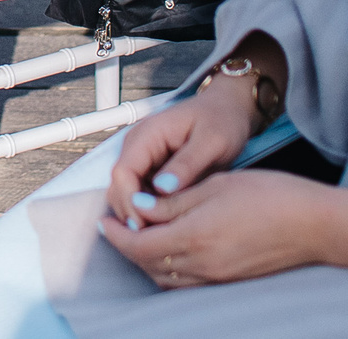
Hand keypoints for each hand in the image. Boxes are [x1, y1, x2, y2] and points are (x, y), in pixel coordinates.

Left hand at [96, 169, 333, 287]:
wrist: (315, 225)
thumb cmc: (269, 195)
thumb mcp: (215, 186)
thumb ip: (174, 201)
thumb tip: (138, 207)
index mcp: (195, 237)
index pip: (139, 245)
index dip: (117, 234)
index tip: (105, 219)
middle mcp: (202, 265)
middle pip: (147, 264)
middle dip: (126, 246)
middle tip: (116, 225)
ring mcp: (217, 278)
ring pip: (165, 278)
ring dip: (145, 259)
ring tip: (139, 234)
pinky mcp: (230, 281)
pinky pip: (186, 283)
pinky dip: (167, 269)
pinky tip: (169, 249)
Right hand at [104, 82, 262, 222]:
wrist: (228, 108)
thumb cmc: (222, 120)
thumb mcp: (212, 141)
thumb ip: (187, 164)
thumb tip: (163, 188)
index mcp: (148, 135)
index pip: (122, 173)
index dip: (130, 202)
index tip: (148, 225)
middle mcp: (138, 146)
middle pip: (119, 187)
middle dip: (132, 213)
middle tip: (157, 239)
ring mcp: (143, 157)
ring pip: (127, 193)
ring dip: (140, 214)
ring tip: (164, 236)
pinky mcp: (152, 169)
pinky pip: (142, 194)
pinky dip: (150, 210)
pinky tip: (169, 225)